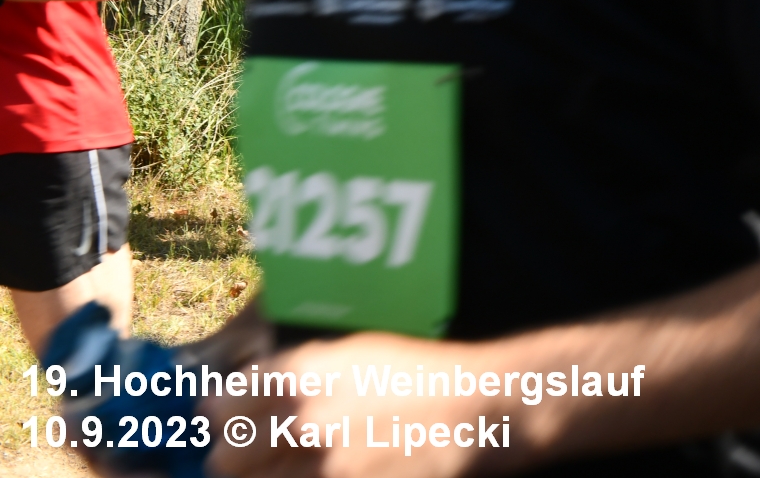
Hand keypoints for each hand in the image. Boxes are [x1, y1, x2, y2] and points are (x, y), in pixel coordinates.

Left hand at [203, 327, 489, 475]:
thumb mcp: (360, 354)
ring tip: (285, 462)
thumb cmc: (425, 376)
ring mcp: (327, 468)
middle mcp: (310, 422)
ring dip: (260, 475)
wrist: (481, 413)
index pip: (224, 401)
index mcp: (311, 376)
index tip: (218, 414)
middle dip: (229, 454)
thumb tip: (250, 388)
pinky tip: (318, 471)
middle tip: (243, 450)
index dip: (216, 410)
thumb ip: (303, 371)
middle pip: (228, 456)